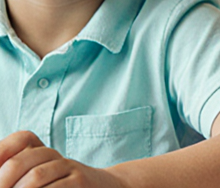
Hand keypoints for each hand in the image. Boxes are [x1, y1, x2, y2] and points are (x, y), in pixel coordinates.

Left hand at [0, 131, 126, 187]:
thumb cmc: (62, 186)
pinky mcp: (80, 180)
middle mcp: (53, 155)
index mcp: (39, 150)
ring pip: (36, 176)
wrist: (106, 186)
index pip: (20, 140)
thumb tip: (1, 178)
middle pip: (20, 161)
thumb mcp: (41, 176)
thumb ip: (19, 172)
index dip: (1, 152)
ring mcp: (68, 167)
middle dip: (3, 180)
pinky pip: (57, 187)